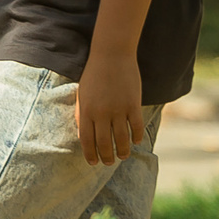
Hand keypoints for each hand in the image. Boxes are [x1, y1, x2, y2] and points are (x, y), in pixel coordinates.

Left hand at [75, 50, 145, 166]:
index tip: (93, 163)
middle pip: (105, 143)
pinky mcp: (133, 104)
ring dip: (123, 151)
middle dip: (107, 157)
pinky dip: (136, 137)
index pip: (87, 140)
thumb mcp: (82, 94)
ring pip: (122, 139)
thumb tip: (83, 136)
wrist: (111, 55)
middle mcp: (101, 113)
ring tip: (123, 156)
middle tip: (109, 163)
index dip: (90, 154)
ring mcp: (118, 109)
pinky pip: (136, 127)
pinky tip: (135, 141)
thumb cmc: (94, 75)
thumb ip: (81, 114)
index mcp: (86, 111)